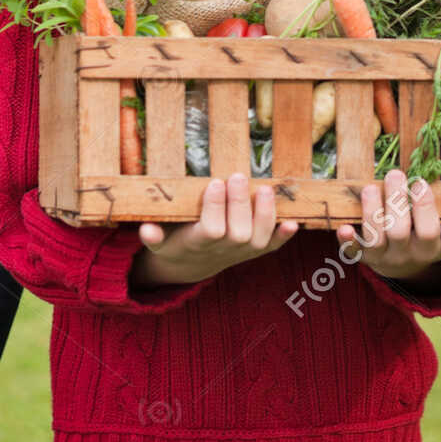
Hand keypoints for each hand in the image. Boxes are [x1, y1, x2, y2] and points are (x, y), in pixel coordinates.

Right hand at [132, 173, 298, 287]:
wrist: (193, 265)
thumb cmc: (175, 243)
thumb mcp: (160, 242)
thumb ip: (153, 236)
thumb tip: (146, 229)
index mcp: (198, 243)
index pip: (211, 229)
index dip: (215, 208)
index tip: (214, 183)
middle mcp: (223, 250)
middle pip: (238, 232)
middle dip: (240, 204)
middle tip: (238, 176)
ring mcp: (242, 252)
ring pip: (259, 238)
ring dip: (265, 214)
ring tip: (265, 188)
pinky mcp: (255, 251)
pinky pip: (273, 247)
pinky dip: (284, 236)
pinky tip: (294, 222)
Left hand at [336, 167, 440, 283]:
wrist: (402, 267)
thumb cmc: (426, 241)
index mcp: (428, 249)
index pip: (429, 232)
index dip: (424, 208)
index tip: (420, 182)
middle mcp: (404, 255)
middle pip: (399, 232)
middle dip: (396, 201)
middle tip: (394, 174)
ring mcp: (381, 257)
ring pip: (375, 239)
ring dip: (371, 212)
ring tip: (371, 187)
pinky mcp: (361, 256)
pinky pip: (352, 251)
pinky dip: (347, 240)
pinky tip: (342, 226)